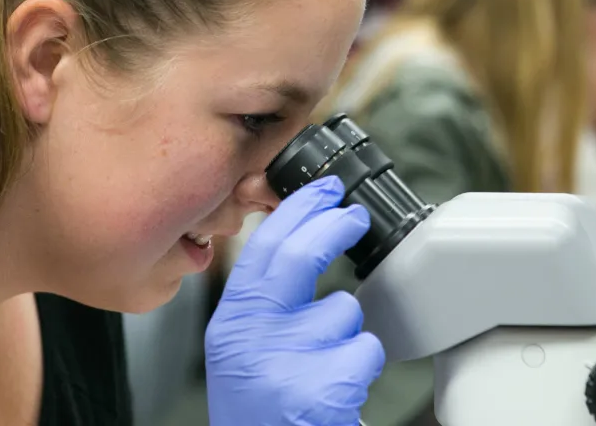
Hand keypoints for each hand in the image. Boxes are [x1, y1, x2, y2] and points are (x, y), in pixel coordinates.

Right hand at [205, 176, 384, 425]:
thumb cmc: (262, 414)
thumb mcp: (244, 353)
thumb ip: (264, 305)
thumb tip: (299, 241)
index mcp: (230, 326)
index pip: (260, 251)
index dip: (295, 212)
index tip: (321, 191)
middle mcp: (250, 340)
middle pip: (297, 258)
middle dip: (332, 227)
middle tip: (354, 216)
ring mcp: (285, 364)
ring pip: (343, 310)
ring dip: (349, 330)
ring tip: (328, 364)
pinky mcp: (322, 390)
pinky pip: (365, 349)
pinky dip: (364, 365)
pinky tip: (342, 389)